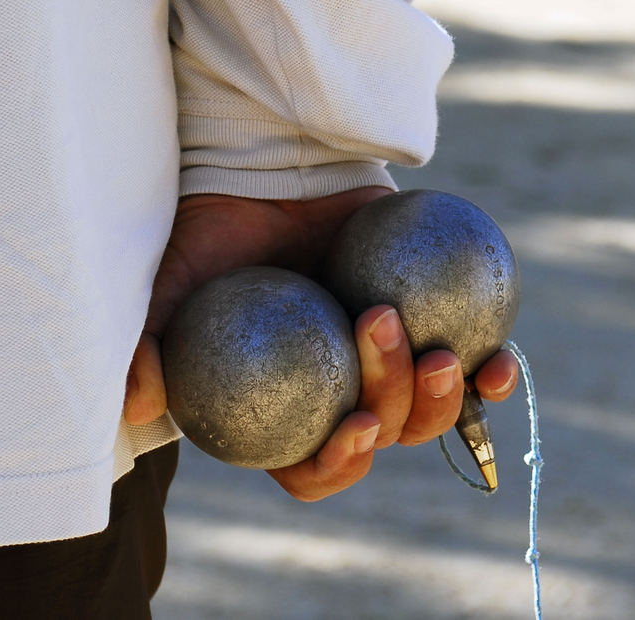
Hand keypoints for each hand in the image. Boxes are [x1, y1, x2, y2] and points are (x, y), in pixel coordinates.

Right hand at [124, 189, 518, 500]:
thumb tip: (137, 406)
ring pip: (430, 408)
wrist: (268, 167)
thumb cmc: (214, 230)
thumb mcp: (168, 287)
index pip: (310, 465)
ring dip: (443, 400)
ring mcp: (385, 354)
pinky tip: (498, 361)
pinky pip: (469, 356)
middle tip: (382, 346)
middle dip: (396, 415)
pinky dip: (488, 370)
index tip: (353, 429)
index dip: (335, 468)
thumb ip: (148, 346)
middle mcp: (338, 386)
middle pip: (382, 437)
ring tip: (439, 357)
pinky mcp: (427, 316)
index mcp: (286, 402)